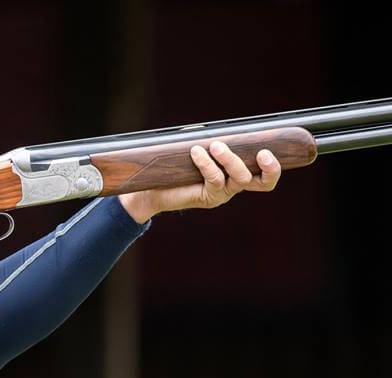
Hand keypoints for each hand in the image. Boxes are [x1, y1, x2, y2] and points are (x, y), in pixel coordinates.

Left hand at [118, 141, 281, 222]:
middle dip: (268, 168)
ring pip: (239, 178)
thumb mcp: (199, 149)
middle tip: (262, 152)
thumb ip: (213, 141)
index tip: (270, 151)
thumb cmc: (178, 165)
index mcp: (237, 174)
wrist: (154, 189)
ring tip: (215, 145)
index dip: (273, 168)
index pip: (265, 177)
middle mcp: (234, 186)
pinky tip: (196, 152)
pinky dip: (206, 163)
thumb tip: (219, 129)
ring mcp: (222, 193)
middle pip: (261, 182)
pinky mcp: (207, 197)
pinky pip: (214, 179)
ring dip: (230, 159)